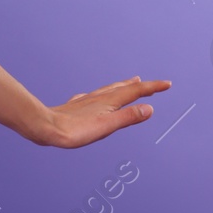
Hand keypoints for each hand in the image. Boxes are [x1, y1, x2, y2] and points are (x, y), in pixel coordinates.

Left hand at [37, 76, 171, 148]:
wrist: (45, 126)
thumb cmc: (75, 130)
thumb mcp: (107, 126)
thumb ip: (128, 117)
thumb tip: (150, 108)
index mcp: (109, 101)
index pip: (135, 92)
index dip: (153, 88)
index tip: (168, 84)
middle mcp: (98, 97)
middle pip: (122, 88)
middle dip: (138, 86)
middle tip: (149, 82)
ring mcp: (85, 101)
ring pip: (107, 90)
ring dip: (120, 87)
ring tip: (127, 83)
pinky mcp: (75, 107)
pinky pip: (92, 97)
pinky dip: (101, 95)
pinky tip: (92, 97)